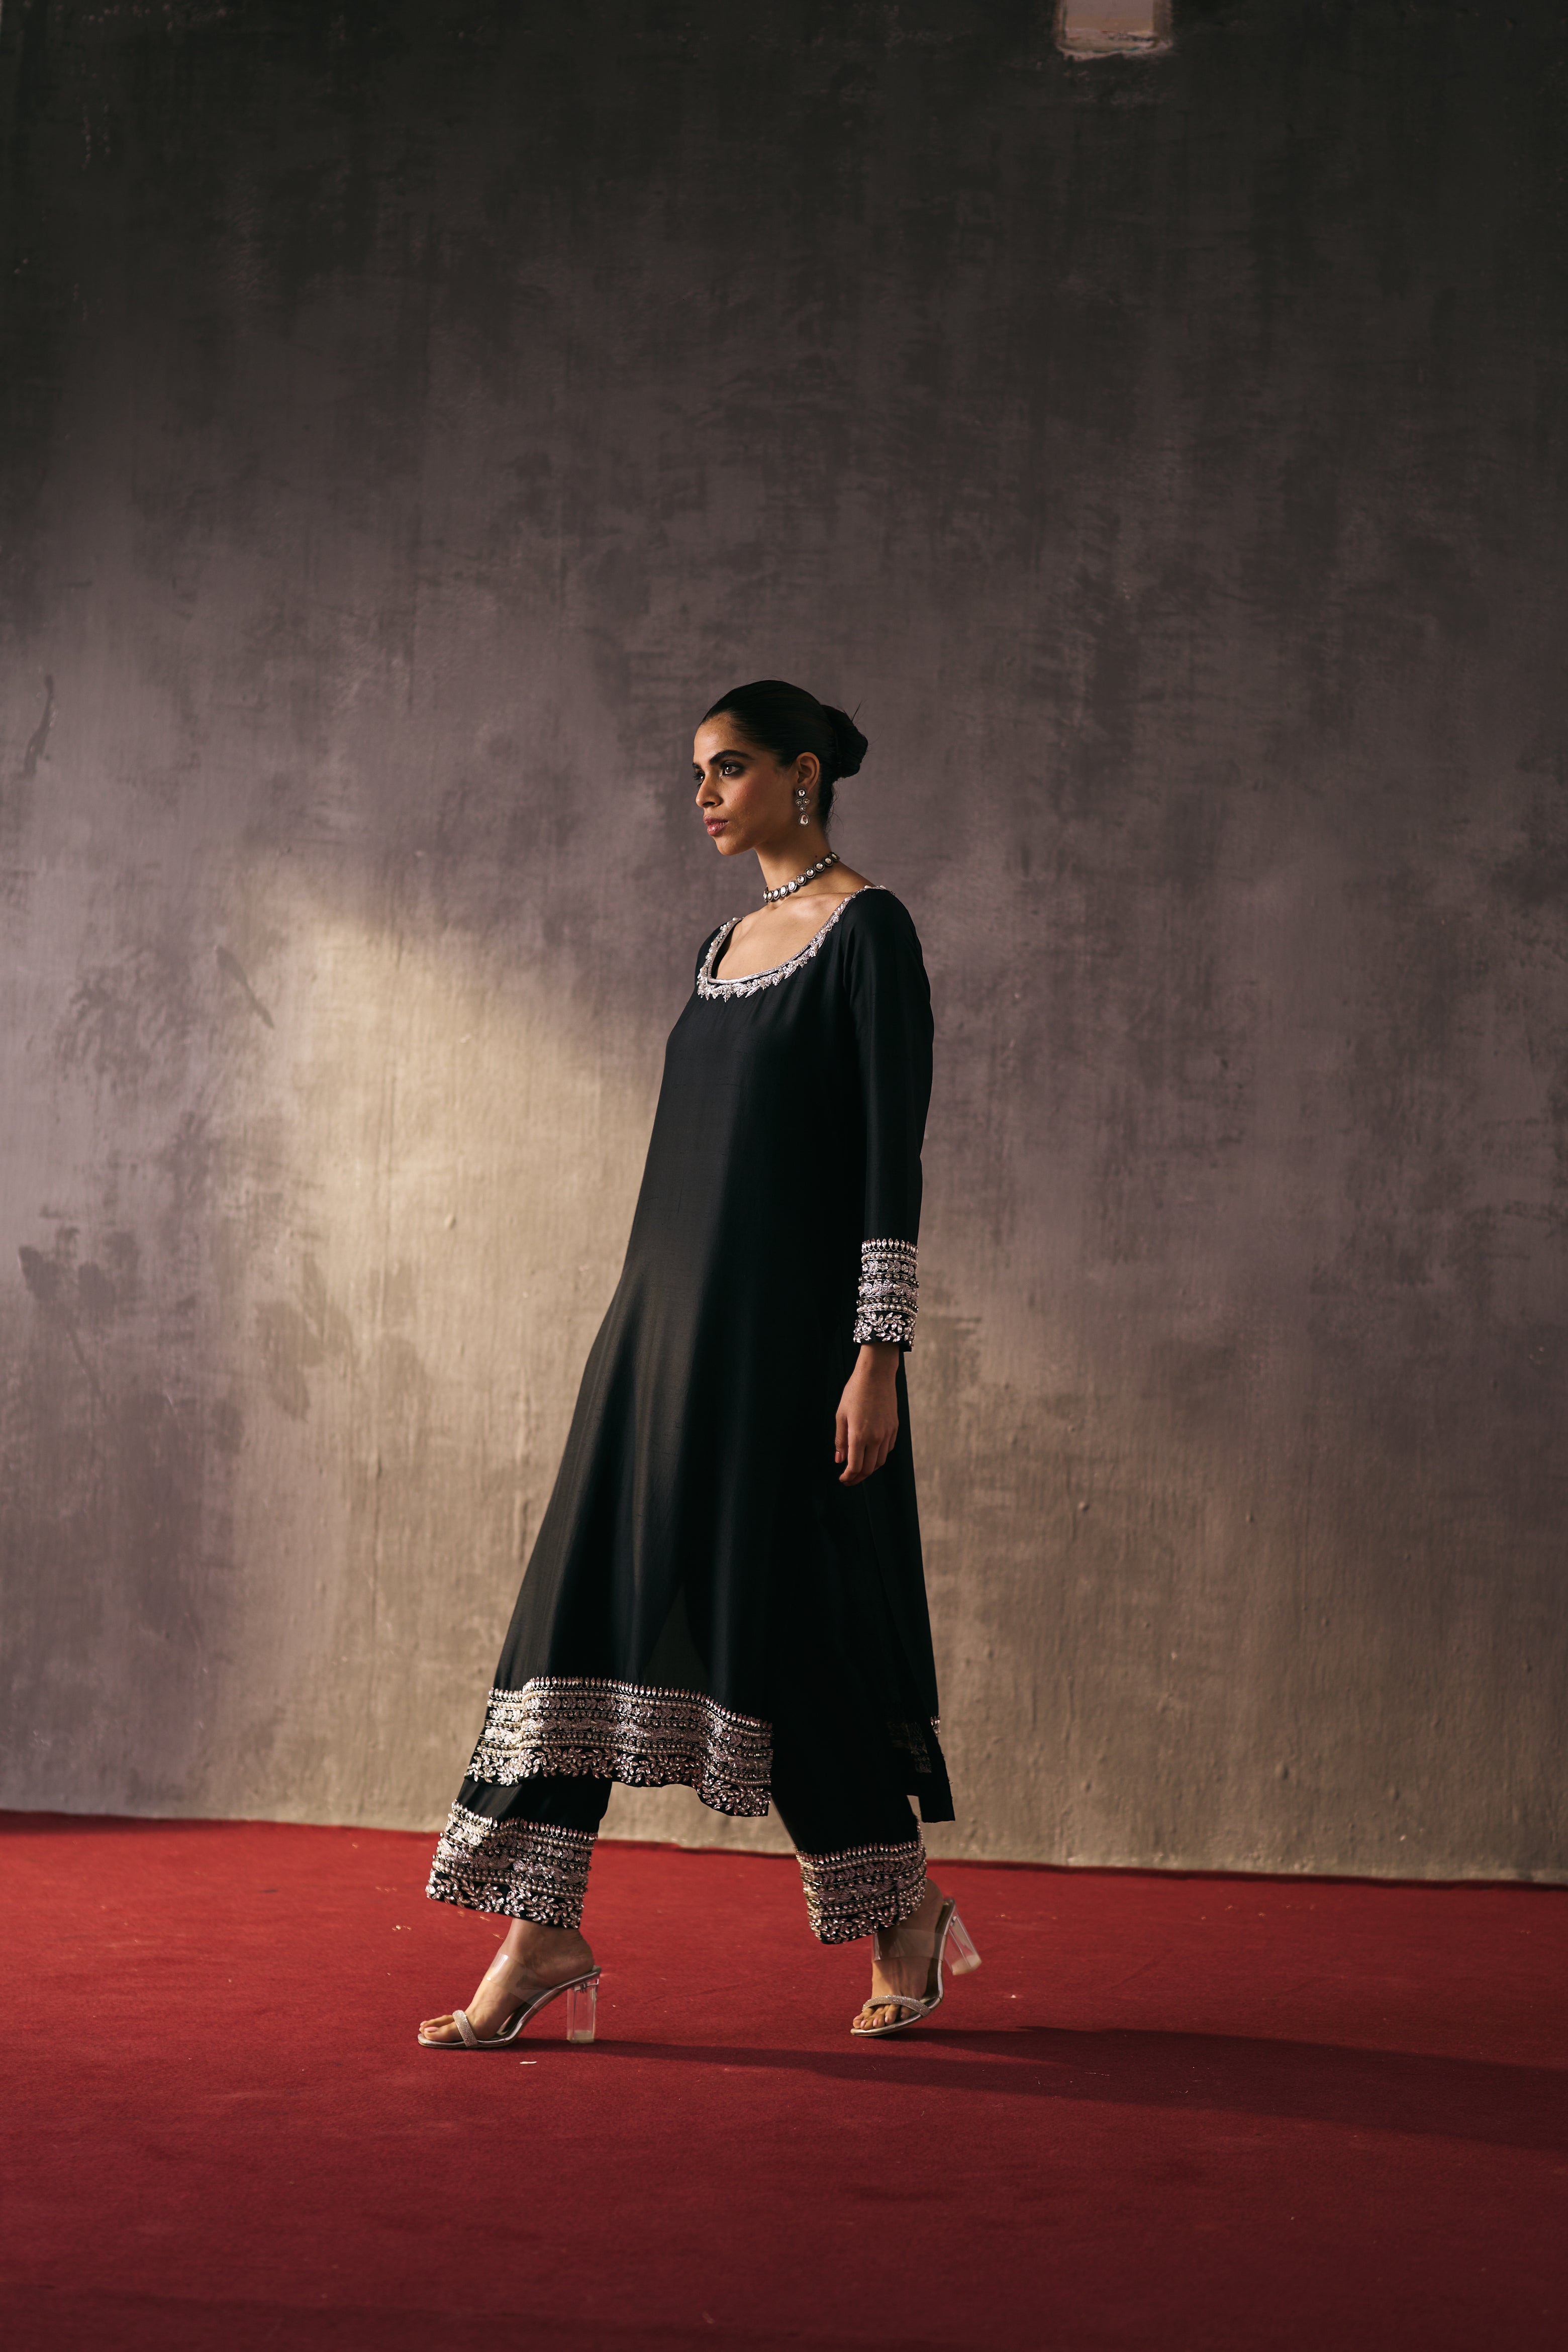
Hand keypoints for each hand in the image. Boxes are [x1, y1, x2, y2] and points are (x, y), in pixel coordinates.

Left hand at [835, 1343, 899, 1484]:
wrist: (876, 1375)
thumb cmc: (854, 1393)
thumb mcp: (841, 1415)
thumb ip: (840, 1440)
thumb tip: (839, 1460)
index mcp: (859, 1436)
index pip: (855, 1467)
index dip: (848, 1477)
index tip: (843, 1479)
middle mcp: (875, 1438)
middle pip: (869, 1468)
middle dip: (858, 1477)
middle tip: (849, 1479)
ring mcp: (887, 1433)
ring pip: (880, 1461)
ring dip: (869, 1469)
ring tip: (860, 1468)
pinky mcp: (894, 1428)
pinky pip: (887, 1449)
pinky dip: (879, 1456)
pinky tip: (871, 1453)